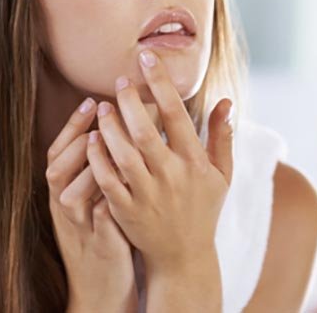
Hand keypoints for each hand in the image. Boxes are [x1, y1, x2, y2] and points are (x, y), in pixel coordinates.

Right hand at [46, 98, 137, 312]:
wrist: (103, 288)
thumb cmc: (107, 233)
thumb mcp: (100, 197)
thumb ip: (107, 164)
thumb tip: (129, 121)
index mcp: (66, 193)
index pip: (60, 153)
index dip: (73, 126)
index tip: (91, 100)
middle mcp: (66, 209)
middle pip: (58, 169)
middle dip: (77, 140)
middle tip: (101, 115)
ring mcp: (80, 228)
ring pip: (71, 195)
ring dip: (87, 169)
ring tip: (104, 145)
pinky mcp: (99, 247)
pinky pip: (97, 222)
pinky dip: (105, 205)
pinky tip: (121, 185)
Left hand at [88, 49, 233, 311]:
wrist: (184, 257)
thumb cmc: (203, 209)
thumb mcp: (222, 174)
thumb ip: (222, 136)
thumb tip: (225, 101)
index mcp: (196, 163)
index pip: (176, 114)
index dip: (160, 83)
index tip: (146, 58)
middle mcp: (172, 177)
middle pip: (145, 131)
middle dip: (129, 101)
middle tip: (119, 81)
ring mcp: (148, 195)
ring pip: (124, 154)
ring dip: (110, 127)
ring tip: (102, 107)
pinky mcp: (127, 211)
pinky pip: (108, 181)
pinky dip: (98, 159)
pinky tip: (91, 140)